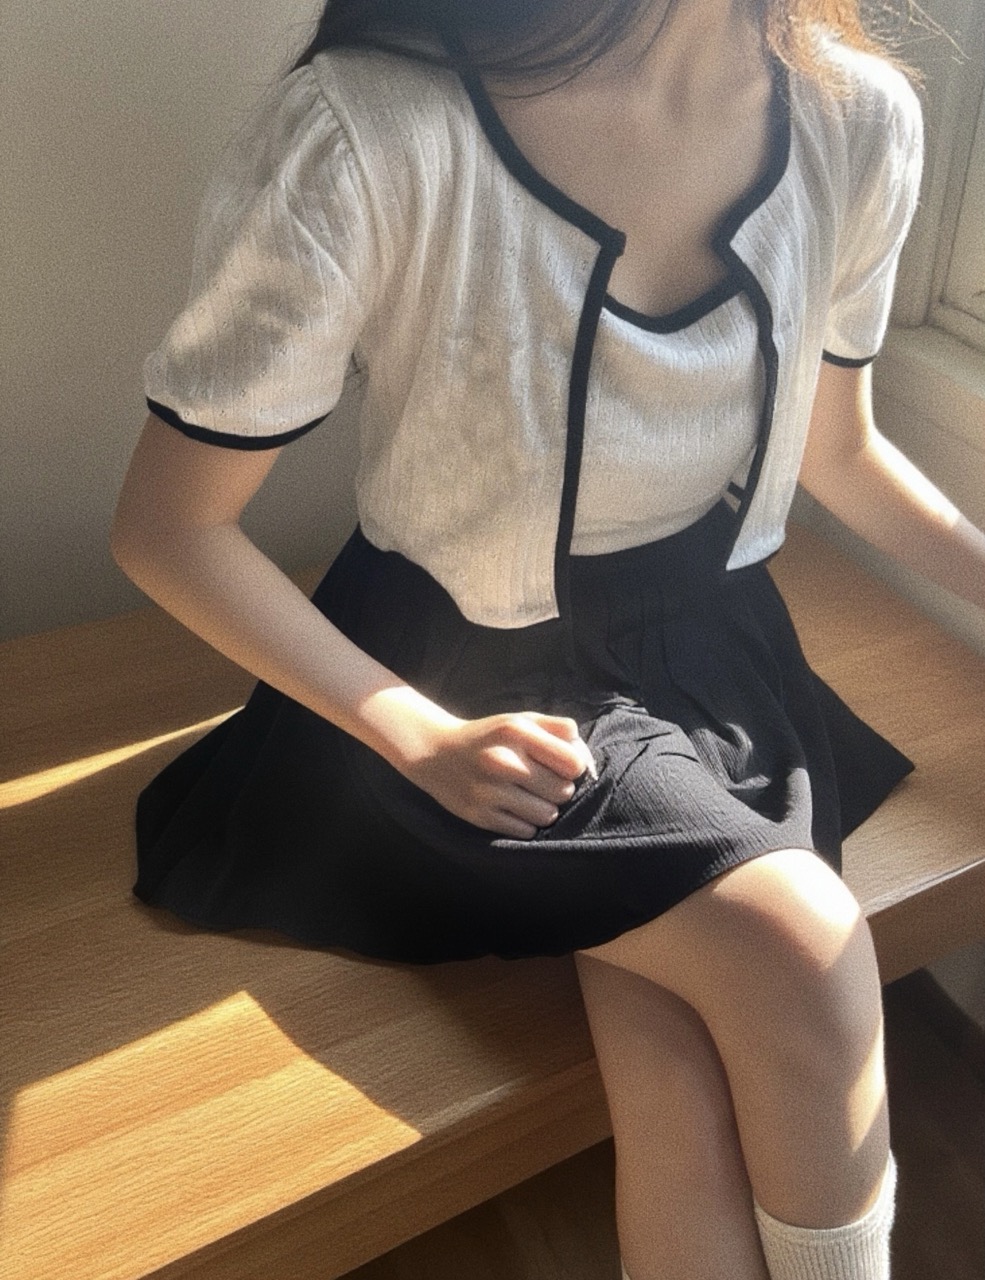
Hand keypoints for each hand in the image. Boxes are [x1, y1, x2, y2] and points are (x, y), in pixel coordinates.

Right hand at [402, 710, 594, 839]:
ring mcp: (490, 791)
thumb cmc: (490, 737)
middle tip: (541, 782)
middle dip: (559, 789)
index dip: (573, 767)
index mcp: (516, 731)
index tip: (560, 765)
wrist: (435, 753)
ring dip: (544, 809)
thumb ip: (559, 730)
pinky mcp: (480, 816)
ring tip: (528, 796)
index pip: (573, 763)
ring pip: (547, 815)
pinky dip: (525, 823)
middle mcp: (502, 761)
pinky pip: (526, 831)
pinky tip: (512, 807)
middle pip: (563, 792)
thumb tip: (587, 760)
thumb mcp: (521, 720)